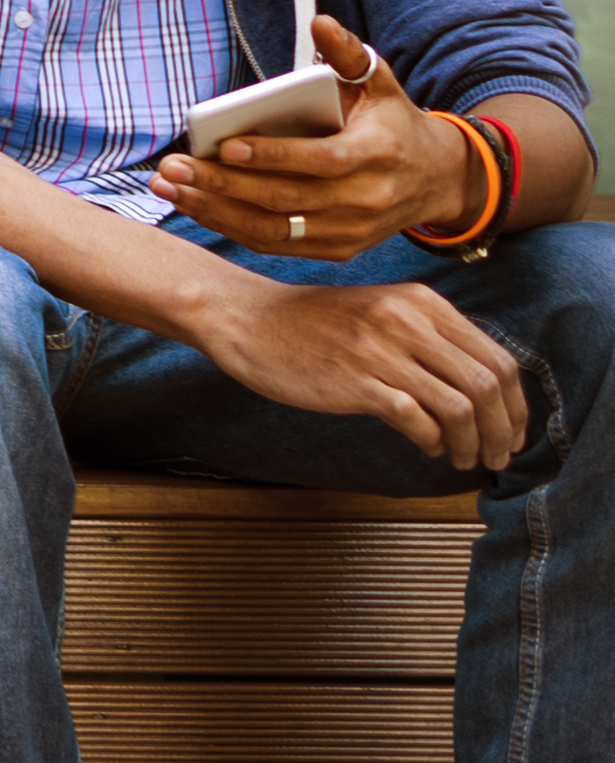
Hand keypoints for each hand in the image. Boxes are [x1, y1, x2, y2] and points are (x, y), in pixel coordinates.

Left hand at [158, 17, 465, 264]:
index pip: (319, 160)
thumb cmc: (393, 123)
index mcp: (377, 154)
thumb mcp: (380, 83)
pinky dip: (234, 228)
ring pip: (275, 229)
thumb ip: (348, 54)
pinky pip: (279, 244)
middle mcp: (367, 199)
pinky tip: (197, 208)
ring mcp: (352, 230)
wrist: (438, 179)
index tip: (225, 145)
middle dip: (223, 185)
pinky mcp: (339, 249)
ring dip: (216, 211)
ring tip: (171, 189)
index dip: (272, 156)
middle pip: (286, 199)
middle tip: (173, 168)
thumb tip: (320, 22)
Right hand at [177, 253, 530, 470]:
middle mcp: (409, 321)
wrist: (246, 318)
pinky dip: (432, 440)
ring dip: (472, 443)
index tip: (512, 432)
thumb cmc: (310, 324)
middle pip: (488, 385)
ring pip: (461, 405)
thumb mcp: (382, 313)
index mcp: (424, 303)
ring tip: (464, 460)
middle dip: (502, 430)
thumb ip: (429, 340)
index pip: (497, 359)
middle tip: (497, 456)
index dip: (515, 405)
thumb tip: (477, 390)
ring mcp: (382, 349)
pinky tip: (427, 447)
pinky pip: (417, 418)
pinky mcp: (355, 380)